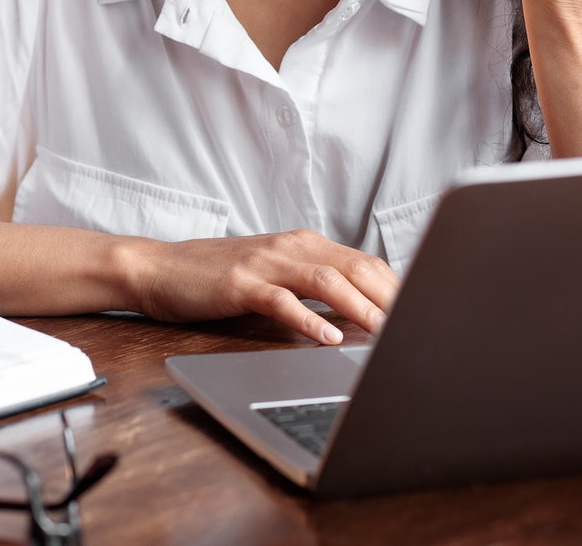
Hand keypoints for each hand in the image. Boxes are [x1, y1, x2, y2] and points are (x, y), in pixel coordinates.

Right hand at [123, 229, 399, 344]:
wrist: (161, 267)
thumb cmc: (219, 277)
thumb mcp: (274, 273)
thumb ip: (313, 284)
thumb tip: (360, 312)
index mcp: (305, 243)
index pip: (365, 262)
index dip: (396, 287)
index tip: (421, 311)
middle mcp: (291, 246)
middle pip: (356, 267)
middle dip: (390, 298)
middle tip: (416, 325)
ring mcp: (266, 263)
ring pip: (327, 280)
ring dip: (360, 307)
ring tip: (384, 332)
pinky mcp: (240, 284)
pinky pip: (282, 300)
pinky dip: (309, 319)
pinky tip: (327, 337)